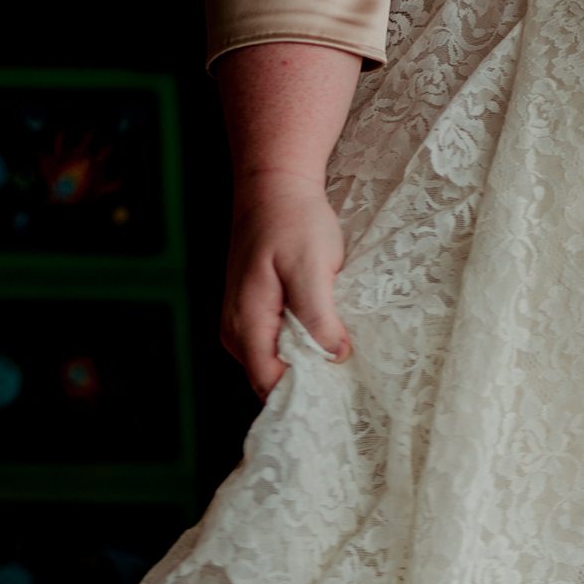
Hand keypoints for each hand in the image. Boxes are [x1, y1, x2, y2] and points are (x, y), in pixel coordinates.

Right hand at [222, 170, 351, 396]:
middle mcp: (235, 330)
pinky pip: (275, 347)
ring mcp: (241, 323)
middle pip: (269, 381)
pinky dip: (300, 350)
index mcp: (245, 323)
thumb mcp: (312, 267)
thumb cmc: (293, 221)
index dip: (302, 396)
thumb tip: (334, 356)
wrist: (274, 186)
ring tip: (340, 361)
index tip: (339, 397)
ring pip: (273, 366)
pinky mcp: (253, 314)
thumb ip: (318, 316)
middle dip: (307, 386)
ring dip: (306, 368)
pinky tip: (325, 341)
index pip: (268, 384)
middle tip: (348, 383)